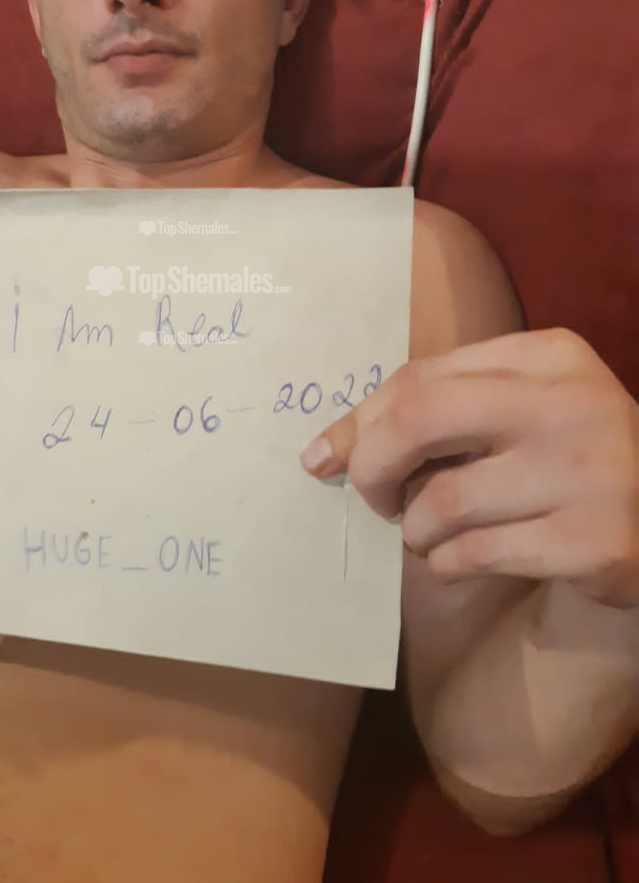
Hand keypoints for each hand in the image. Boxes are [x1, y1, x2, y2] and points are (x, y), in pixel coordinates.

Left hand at [300, 329, 638, 607]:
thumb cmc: (561, 461)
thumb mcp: (511, 413)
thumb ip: (431, 412)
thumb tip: (324, 452)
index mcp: (548, 356)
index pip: (421, 377)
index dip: (361, 420)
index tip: (326, 456)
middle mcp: (572, 403)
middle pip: (421, 420)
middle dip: (371, 466)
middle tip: (371, 499)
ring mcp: (590, 472)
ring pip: (444, 500)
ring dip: (416, 530)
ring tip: (429, 536)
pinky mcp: (596, 541)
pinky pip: (478, 553)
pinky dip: (447, 564)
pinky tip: (456, 562)